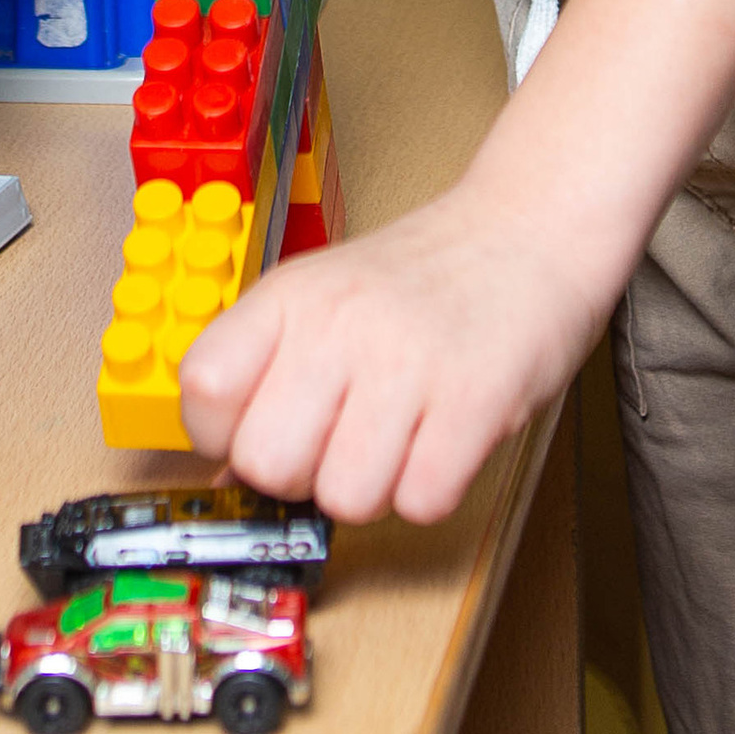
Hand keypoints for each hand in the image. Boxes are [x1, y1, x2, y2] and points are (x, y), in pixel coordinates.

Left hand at [175, 181, 603, 520]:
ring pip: (345, 498)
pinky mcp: (474, 398)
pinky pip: (421, 502)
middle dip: (304, 474)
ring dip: (376, 486)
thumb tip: (223, 479)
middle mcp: (340, 321)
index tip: (263, 427)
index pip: (203, 390)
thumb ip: (270, 374)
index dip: (225, 433)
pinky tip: (445, 435)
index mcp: (292, 295)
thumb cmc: (425, 280)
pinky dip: (434, 488)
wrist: (531, 231)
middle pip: (266, 464)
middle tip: (345, 436)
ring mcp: (408, 359)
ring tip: (405, 431)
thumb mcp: (327, 299)